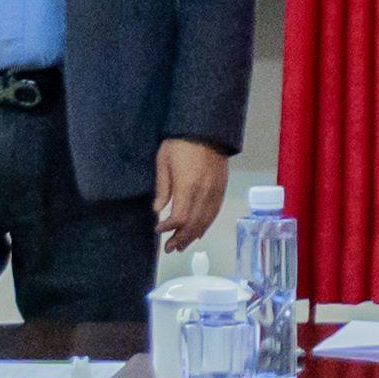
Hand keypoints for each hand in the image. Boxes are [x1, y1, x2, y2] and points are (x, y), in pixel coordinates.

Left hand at [151, 140, 229, 254]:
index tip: (158, 229)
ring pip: (205, 221)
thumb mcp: (163, 161)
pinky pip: (215, 212)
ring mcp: (215, 191)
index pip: (179, 218)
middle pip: (193, 224)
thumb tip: (158, 210)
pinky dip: (206, 225)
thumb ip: (162, 188)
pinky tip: (199, 232)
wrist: (206, 129)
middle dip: (180, 238)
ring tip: (182, 245)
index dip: (169, 228)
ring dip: (193, 236)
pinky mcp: (221, 188)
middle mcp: (204, 192)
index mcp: (188, 186)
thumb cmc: (180, 142)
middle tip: (169, 248)